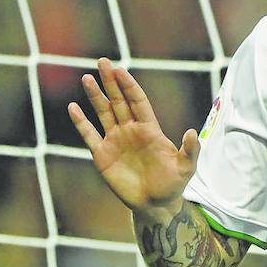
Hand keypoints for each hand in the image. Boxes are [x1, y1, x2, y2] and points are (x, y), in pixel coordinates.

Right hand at [69, 58, 199, 215]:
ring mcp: (115, 141)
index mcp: (149, 130)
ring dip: (95, 96)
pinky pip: (89, 135)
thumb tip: (192, 132)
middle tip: (102, 61)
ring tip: (87, 78)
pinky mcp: (102, 155)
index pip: (137, 101)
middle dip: (111, 82)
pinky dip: (81, 122)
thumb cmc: (173, 185)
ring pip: (103, 113)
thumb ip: (189, 150)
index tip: (120, 69)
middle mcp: (131, 131)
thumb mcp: (185, 168)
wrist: (155, 205)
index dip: (129, 86)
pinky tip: (73, 108)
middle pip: (119, 101)